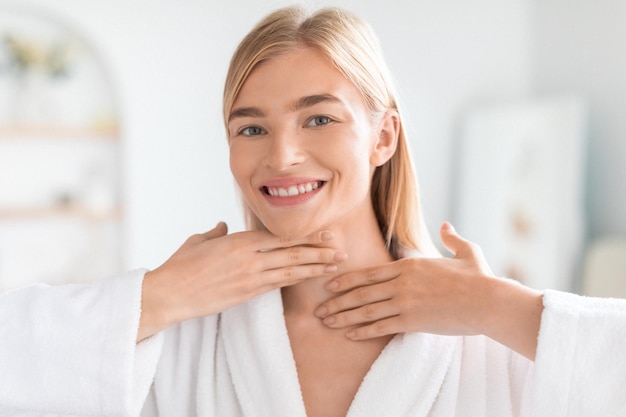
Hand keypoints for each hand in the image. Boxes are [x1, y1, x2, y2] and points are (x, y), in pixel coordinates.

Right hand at [138, 222, 344, 340]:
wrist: (169, 294)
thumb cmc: (180, 265)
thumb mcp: (198, 242)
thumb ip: (215, 233)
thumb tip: (223, 226)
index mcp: (239, 241)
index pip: (281, 235)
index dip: (306, 235)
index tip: (325, 234)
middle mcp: (250, 258)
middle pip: (292, 252)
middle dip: (319, 251)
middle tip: (341, 251)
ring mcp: (250, 278)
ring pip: (290, 270)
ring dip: (315, 268)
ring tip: (335, 267)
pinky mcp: (247, 294)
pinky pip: (278, 285)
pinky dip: (296, 280)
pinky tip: (310, 278)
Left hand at [314, 222, 542, 359]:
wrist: (488, 301)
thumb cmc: (478, 277)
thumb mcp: (465, 251)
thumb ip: (451, 238)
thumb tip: (446, 225)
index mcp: (408, 266)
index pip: (368, 272)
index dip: (345, 280)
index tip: (329, 285)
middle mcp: (401, 283)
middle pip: (360, 292)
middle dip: (337, 301)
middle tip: (319, 309)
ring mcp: (404, 303)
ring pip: (365, 311)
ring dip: (343, 317)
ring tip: (326, 323)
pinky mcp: (412, 322)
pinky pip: (381, 327)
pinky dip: (363, 331)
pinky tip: (350, 335)